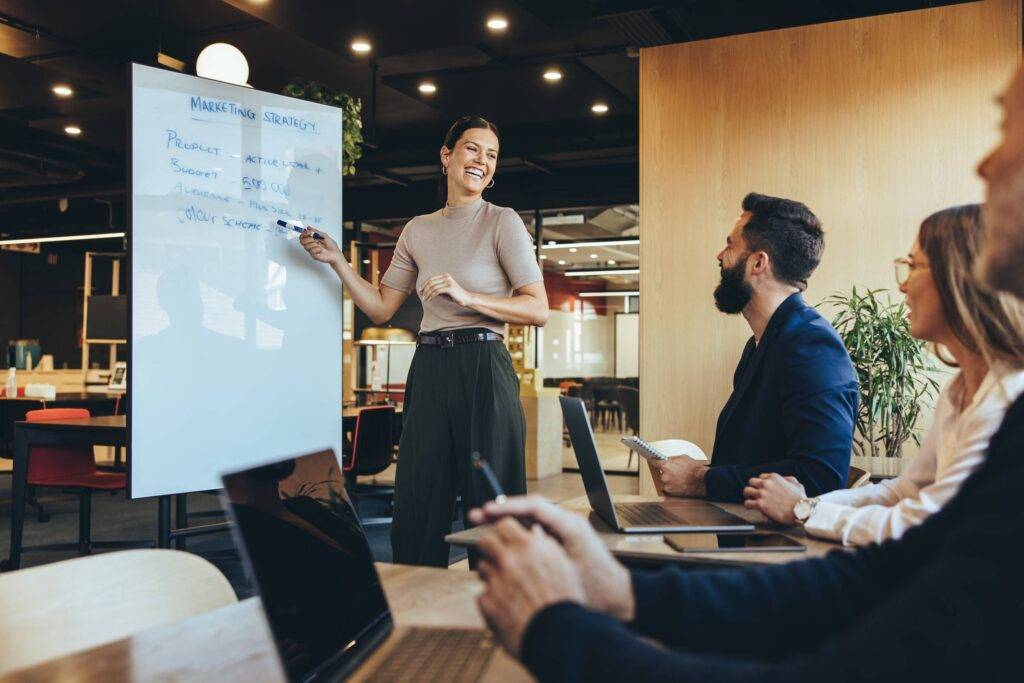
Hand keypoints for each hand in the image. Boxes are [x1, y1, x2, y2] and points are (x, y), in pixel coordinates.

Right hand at [299, 228, 341, 265]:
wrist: (335, 253)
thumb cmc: (331, 245)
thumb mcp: (324, 235)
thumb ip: (316, 231)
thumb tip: (308, 227)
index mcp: (313, 239)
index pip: (303, 236)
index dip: (304, 234)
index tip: (309, 232)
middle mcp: (311, 245)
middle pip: (302, 241)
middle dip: (308, 239)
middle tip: (314, 239)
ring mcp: (312, 250)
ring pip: (306, 246)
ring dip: (313, 244)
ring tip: (319, 245)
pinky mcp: (314, 255)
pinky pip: (311, 251)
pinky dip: (317, 249)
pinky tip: (320, 249)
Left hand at [418, 273, 474, 306]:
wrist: (466, 299)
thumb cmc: (455, 296)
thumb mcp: (444, 290)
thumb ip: (437, 288)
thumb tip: (425, 290)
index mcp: (445, 276)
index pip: (431, 279)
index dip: (424, 284)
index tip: (420, 291)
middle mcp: (446, 277)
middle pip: (431, 282)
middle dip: (424, 289)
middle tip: (421, 295)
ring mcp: (448, 281)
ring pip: (433, 287)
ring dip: (427, 294)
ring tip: (425, 299)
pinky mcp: (449, 287)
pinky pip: (437, 291)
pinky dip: (431, 295)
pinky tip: (430, 299)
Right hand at [469, 495, 633, 620]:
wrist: (620, 598)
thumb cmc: (601, 589)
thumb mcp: (569, 572)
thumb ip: (545, 555)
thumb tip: (517, 543)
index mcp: (570, 525)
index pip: (535, 506)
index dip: (508, 506)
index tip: (488, 510)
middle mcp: (567, 524)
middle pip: (529, 509)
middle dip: (501, 512)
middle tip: (477, 516)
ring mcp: (563, 532)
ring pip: (529, 519)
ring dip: (506, 522)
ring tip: (482, 526)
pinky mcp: (560, 542)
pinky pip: (534, 530)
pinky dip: (516, 533)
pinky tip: (501, 542)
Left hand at [477, 519, 586, 657]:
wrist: (558, 635)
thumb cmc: (565, 601)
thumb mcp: (564, 566)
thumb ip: (546, 545)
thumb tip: (535, 532)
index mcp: (530, 546)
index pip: (504, 524)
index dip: (503, 531)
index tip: (504, 538)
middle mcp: (510, 558)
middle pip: (486, 541)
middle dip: (490, 548)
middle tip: (498, 558)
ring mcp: (496, 579)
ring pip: (482, 567)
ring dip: (490, 574)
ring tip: (505, 587)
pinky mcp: (487, 600)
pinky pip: (483, 593)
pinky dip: (491, 599)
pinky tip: (505, 606)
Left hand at [648, 455, 707, 497]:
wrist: (701, 480)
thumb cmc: (694, 469)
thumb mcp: (683, 457)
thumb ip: (673, 458)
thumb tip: (668, 459)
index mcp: (666, 465)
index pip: (655, 463)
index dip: (653, 462)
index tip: (651, 461)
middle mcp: (664, 475)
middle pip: (662, 473)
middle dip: (667, 473)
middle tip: (676, 473)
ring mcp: (667, 484)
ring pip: (665, 481)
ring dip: (670, 480)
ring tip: (680, 480)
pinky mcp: (670, 492)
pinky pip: (668, 489)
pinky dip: (672, 487)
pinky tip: (679, 485)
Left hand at [743, 473, 805, 524]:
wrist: (801, 510)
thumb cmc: (801, 499)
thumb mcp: (797, 484)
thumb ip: (788, 480)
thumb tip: (784, 480)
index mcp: (774, 477)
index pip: (761, 477)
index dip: (761, 483)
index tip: (762, 488)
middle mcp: (766, 483)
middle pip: (751, 482)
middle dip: (753, 487)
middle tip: (753, 493)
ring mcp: (762, 493)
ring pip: (747, 491)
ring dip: (748, 495)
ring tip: (750, 500)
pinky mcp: (760, 504)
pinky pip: (747, 503)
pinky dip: (748, 505)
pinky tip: (751, 507)